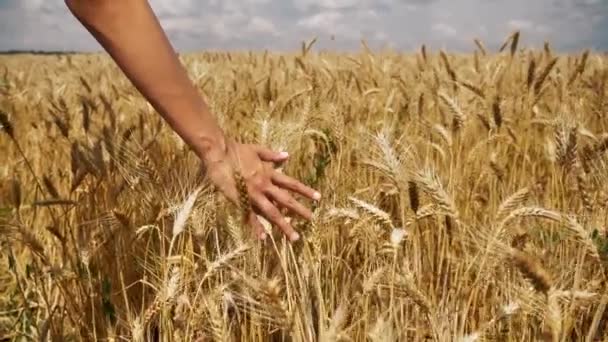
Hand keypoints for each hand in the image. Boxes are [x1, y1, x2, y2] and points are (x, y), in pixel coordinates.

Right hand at [202, 137, 320, 241]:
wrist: (218, 153)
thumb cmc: (236, 149)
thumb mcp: (257, 150)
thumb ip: (272, 155)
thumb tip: (286, 155)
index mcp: (268, 173)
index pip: (291, 184)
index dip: (305, 191)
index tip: (318, 198)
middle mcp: (264, 185)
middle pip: (285, 200)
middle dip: (299, 210)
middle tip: (311, 220)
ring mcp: (253, 194)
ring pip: (272, 212)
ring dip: (284, 225)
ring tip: (294, 236)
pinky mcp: (240, 200)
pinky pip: (250, 216)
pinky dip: (257, 227)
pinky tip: (264, 238)